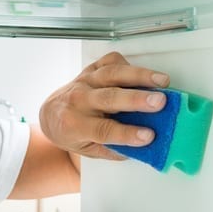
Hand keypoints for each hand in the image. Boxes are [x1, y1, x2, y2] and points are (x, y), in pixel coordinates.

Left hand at [39, 51, 169, 159]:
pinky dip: (128, 64)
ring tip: (161, 81)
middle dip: (136, 99)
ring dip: (139, 76)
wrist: (51, 115)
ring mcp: (84, 82)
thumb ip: (114, 149)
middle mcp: (78, 100)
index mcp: (75, 125)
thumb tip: (145, 148)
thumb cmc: (72, 133)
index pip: (103, 130)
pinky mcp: (90, 69)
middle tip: (159, 102)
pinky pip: (109, 61)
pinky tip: (143, 72)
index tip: (148, 136)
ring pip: (111, 74)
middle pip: (109, 98)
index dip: (127, 134)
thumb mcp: (89, 150)